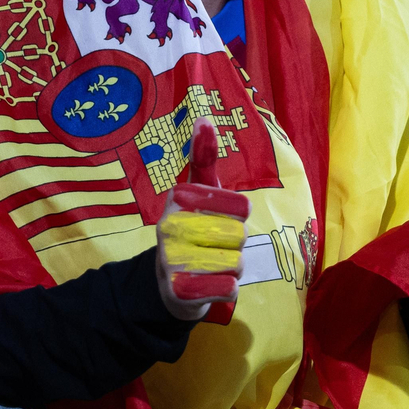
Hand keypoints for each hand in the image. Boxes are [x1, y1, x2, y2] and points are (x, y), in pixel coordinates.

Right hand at [156, 120, 247, 322]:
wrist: (168, 286)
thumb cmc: (192, 231)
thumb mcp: (198, 193)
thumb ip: (203, 158)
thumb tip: (204, 117)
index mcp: (179, 200)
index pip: (241, 207)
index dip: (238, 216)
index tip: (218, 216)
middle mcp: (170, 227)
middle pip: (239, 236)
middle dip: (234, 245)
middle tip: (212, 246)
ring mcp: (172, 260)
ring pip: (236, 262)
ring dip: (231, 268)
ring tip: (210, 265)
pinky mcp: (179, 290)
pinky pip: (228, 287)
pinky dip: (225, 288)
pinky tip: (208, 285)